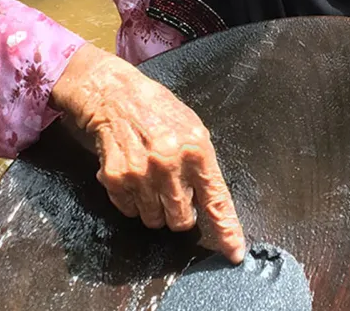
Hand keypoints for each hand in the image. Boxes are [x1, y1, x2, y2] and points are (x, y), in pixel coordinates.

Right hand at [50, 44, 245, 263]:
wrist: (115, 95)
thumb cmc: (158, 110)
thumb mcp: (193, 129)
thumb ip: (203, 166)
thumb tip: (212, 205)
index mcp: (196, 150)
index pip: (216, 200)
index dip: (227, 231)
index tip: (234, 253)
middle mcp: (170, 164)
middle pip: (182, 220)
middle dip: (179, 213)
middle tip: (172, 190)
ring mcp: (142, 174)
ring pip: (155, 220)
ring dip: (155, 209)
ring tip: (150, 179)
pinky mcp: (117, 179)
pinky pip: (130, 211)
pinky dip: (133, 202)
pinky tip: (134, 177)